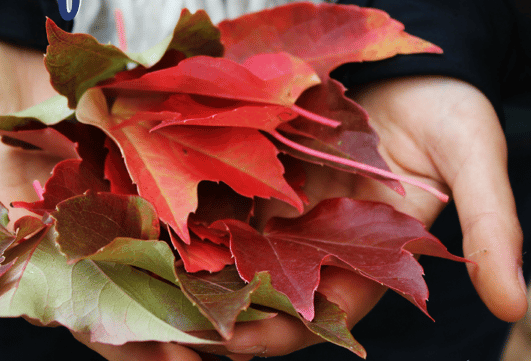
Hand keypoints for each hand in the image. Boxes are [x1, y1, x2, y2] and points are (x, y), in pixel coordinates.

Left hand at [169, 75, 526, 358]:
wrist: (411, 67)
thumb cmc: (446, 113)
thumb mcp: (474, 162)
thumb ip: (492, 229)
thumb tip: (518, 304)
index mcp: (368, 255)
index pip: (322, 311)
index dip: (282, 332)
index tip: (237, 343)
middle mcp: (319, 242)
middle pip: (267, 294)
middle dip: (223, 315)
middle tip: (172, 331)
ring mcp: (286, 210)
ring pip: (236, 256)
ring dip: (196, 275)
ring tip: (147, 288)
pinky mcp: (262, 175)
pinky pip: (221, 207)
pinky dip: (192, 223)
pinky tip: (153, 229)